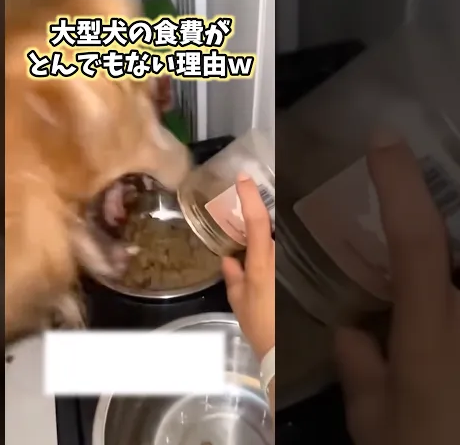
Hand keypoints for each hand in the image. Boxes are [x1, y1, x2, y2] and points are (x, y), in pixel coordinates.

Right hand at [222, 175, 274, 360]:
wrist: (285, 350)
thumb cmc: (260, 325)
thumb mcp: (238, 301)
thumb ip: (233, 276)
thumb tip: (229, 258)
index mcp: (262, 260)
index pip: (257, 221)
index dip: (249, 197)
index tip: (242, 177)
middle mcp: (279, 257)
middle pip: (273, 222)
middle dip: (262, 203)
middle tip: (247, 189)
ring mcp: (291, 264)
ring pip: (280, 235)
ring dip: (270, 221)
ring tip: (255, 209)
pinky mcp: (297, 273)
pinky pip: (285, 248)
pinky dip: (275, 240)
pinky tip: (268, 238)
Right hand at [334, 133, 457, 444]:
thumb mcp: (377, 420)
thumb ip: (360, 369)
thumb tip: (350, 334)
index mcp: (431, 326)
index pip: (417, 239)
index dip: (399, 185)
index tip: (381, 143)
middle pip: (452, 244)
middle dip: (427, 207)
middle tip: (404, 184)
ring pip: (453, 270)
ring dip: (438, 250)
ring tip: (406, 283)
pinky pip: (449, 293)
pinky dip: (439, 282)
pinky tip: (424, 300)